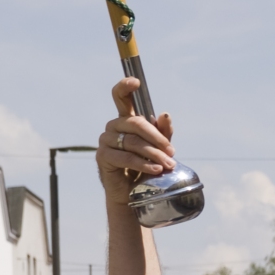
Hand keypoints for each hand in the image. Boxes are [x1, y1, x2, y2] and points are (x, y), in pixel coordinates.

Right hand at [97, 80, 176, 210]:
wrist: (131, 192)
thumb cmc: (144, 166)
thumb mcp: (158, 147)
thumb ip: (162, 131)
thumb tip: (164, 114)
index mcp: (126, 120)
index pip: (121, 97)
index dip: (125, 86)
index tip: (136, 82)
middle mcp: (114, 126)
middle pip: (135, 123)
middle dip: (156, 138)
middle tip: (171, 152)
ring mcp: (106, 140)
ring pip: (132, 142)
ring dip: (153, 154)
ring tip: (168, 164)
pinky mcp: (103, 156)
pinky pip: (125, 157)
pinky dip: (143, 164)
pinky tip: (155, 170)